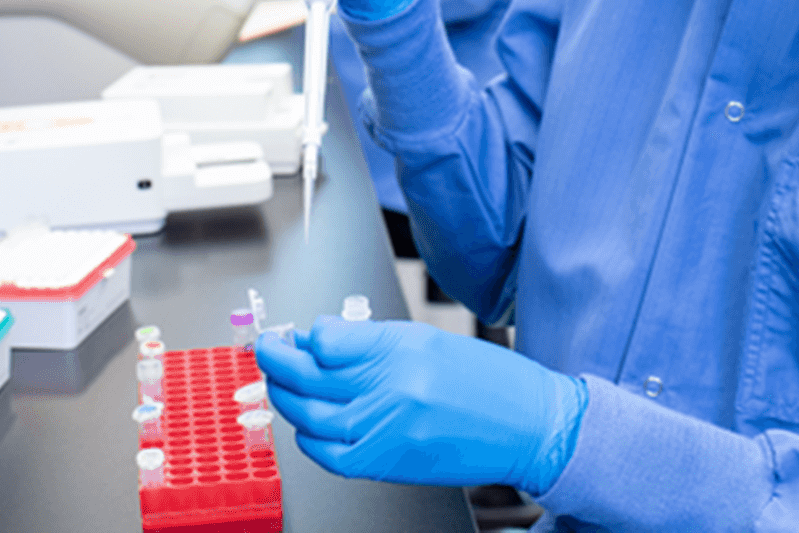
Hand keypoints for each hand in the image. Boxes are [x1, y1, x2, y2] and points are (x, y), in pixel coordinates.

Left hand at [255, 316, 586, 492]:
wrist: (529, 426)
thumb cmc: (488, 381)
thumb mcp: (429, 340)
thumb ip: (372, 340)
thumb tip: (322, 340)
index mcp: (403, 348)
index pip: (327, 338)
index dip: (306, 335)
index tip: (301, 334)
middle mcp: (392, 388)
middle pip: (309, 375)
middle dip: (277, 361)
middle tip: (269, 351)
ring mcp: (388, 429)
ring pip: (310, 415)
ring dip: (285, 397)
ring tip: (281, 384)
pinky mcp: (390, 463)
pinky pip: (330, 456)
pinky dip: (309, 440)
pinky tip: (309, 426)